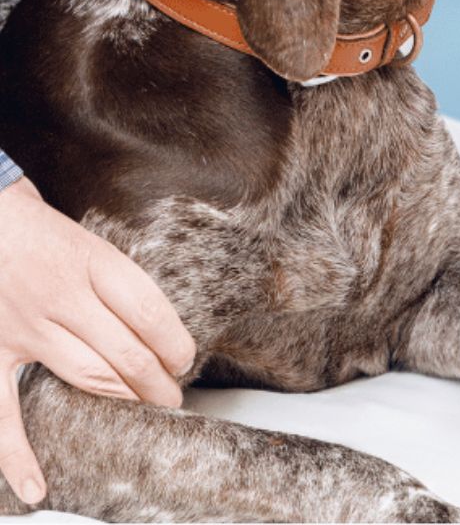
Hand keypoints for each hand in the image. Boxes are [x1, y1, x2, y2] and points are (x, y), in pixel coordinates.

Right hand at [0, 177, 195, 506]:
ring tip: (148, 415)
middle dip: (157, 381)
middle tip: (175, 400)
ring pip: (86, 375)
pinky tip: (36, 485)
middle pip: (125, 350)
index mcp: (95, 262)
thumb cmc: (40, 231)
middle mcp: (64, 294)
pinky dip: (18, 452)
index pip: (149, 310)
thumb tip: (154, 322)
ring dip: (123, 400)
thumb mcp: (90, 239)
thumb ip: (116, 279)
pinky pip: (2, 409)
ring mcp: (26, 325)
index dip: (174, 341)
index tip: (185, 360)